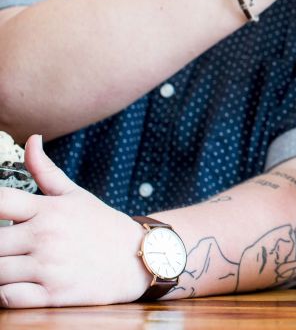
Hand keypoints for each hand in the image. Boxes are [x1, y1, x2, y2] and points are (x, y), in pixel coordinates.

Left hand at [0, 135, 148, 307]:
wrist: (139, 258)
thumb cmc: (103, 225)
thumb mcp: (76, 195)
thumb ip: (45, 170)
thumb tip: (31, 138)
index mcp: (48, 209)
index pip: (0, 202)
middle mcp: (46, 236)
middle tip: (9, 247)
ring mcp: (49, 266)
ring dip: (0, 271)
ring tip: (12, 265)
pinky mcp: (54, 294)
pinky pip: (9, 297)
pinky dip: (5, 295)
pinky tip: (15, 285)